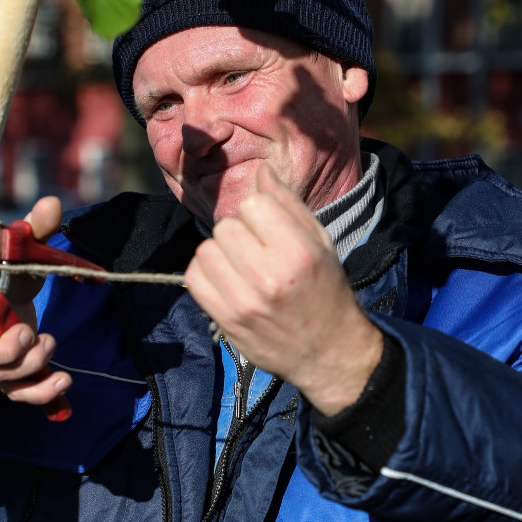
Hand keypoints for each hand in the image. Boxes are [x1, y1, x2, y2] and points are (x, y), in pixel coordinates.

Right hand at [0, 196, 72, 408]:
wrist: (14, 284)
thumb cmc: (12, 265)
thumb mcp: (26, 246)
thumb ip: (37, 228)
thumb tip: (52, 204)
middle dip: (1, 353)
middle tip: (29, 335)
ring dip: (27, 370)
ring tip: (52, 344)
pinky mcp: (11, 370)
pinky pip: (17, 391)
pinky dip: (39, 395)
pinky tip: (64, 383)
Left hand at [184, 164, 383, 416]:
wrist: (328, 351)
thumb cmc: (326, 290)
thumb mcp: (320, 242)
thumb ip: (288, 204)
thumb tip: (260, 170)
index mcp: (298, 252)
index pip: (253, 205)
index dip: (261, 212)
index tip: (272, 229)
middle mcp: (269, 277)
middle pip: (226, 226)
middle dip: (240, 232)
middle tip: (257, 251)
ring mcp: (243, 302)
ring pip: (206, 249)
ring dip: (221, 253)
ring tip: (242, 266)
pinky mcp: (225, 320)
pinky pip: (193, 278)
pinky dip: (206, 274)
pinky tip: (227, 281)